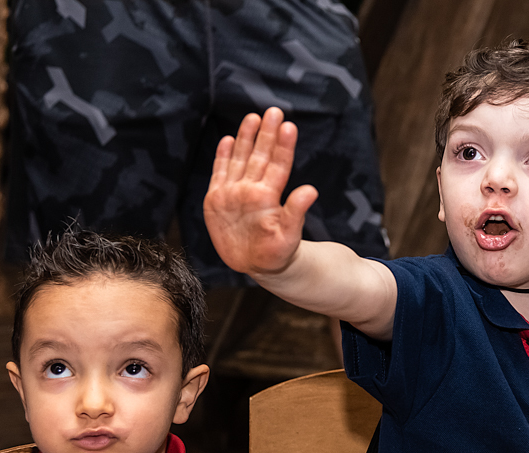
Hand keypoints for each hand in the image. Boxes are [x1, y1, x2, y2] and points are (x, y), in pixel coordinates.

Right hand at [204, 107, 317, 275]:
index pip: (278, 166)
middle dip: (266, 134)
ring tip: (253, 117)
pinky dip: (222, 157)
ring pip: (241, 159)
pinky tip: (228, 140)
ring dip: (246, 138)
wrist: (257, 265)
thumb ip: (297, 213)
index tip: (288, 126)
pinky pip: (219, 174)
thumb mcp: (288, 236)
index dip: (283, 146)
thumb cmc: (277, 252)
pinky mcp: (217, 200)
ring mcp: (234, 193)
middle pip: (260, 156)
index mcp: (269, 197)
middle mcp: (252, 190)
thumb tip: (311, 190)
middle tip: (274, 111)